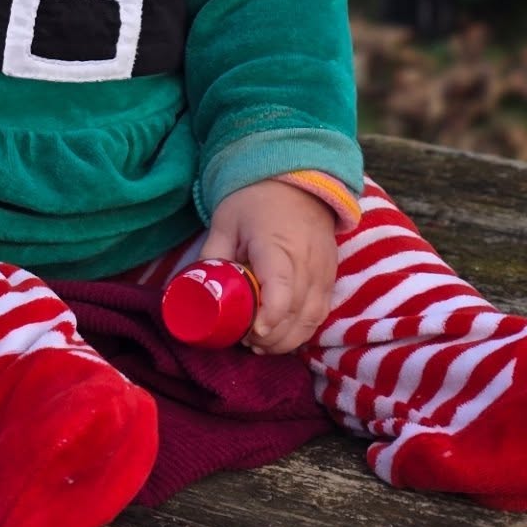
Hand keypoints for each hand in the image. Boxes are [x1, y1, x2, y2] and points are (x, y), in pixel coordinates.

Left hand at [199, 177, 336, 354]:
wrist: (295, 181)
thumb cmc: (255, 201)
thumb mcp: (225, 222)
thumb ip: (213, 256)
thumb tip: (196, 291)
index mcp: (277, 245)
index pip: (281, 289)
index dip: (268, 317)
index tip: (250, 332)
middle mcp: (306, 261)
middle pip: (296, 313)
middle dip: (271, 337)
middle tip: (245, 341)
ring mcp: (322, 271)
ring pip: (311, 319)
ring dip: (287, 340)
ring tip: (260, 344)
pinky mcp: (330, 277)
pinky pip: (320, 313)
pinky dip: (302, 331)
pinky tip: (281, 336)